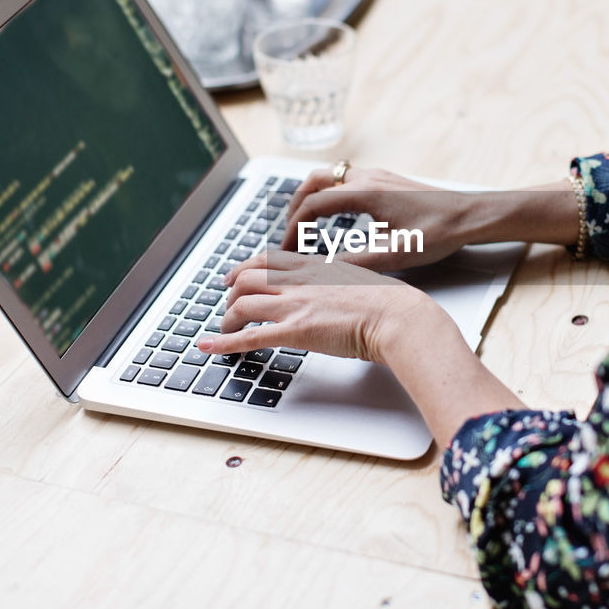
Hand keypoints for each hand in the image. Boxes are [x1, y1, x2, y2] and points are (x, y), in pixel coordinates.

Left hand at [197, 249, 437, 362]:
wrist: (398, 316)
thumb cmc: (389, 304)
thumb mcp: (358, 281)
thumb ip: (338, 283)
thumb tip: (333, 293)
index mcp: (315, 266)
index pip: (266, 259)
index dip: (242, 268)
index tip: (233, 276)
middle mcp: (299, 281)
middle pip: (246, 279)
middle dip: (230, 295)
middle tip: (226, 308)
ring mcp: (295, 304)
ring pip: (242, 304)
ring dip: (227, 320)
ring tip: (225, 333)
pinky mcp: (295, 330)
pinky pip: (249, 335)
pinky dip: (224, 343)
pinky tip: (210, 348)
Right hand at [281, 166, 477, 270]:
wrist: (471, 214)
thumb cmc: (440, 232)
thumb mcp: (396, 254)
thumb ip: (356, 262)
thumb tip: (322, 271)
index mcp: (365, 193)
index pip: (312, 205)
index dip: (293, 228)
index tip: (287, 248)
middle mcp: (368, 178)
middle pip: (314, 182)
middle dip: (295, 205)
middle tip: (288, 232)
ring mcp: (378, 176)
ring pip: (329, 175)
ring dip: (311, 195)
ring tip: (304, 220)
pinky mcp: (387, 180)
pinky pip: (346, 179)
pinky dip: (330, 192)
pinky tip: (337, 213)